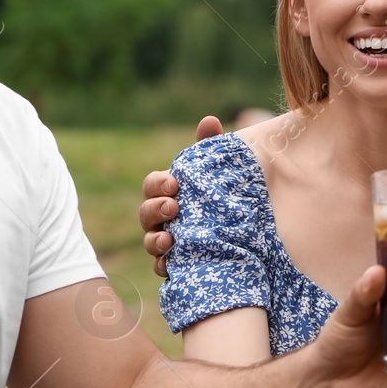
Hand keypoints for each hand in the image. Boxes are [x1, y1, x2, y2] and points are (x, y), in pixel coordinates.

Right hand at [139, 116, 223, 276]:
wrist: (241, 235)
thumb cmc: (219, 196)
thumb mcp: (216, 172)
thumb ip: (210, 146)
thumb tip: (209, 120)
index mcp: (169, 192)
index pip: (153, 184)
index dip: (159, 184)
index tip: (174, 184)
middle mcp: (162, 217)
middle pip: (145, 212)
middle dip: (155, 209)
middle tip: (173, 207)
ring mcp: (165, 241)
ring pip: (149, 241)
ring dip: (155, 240)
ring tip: (169, 239)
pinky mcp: (175, 264)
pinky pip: (161, 267)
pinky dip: (163, 266)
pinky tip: (171, 265)